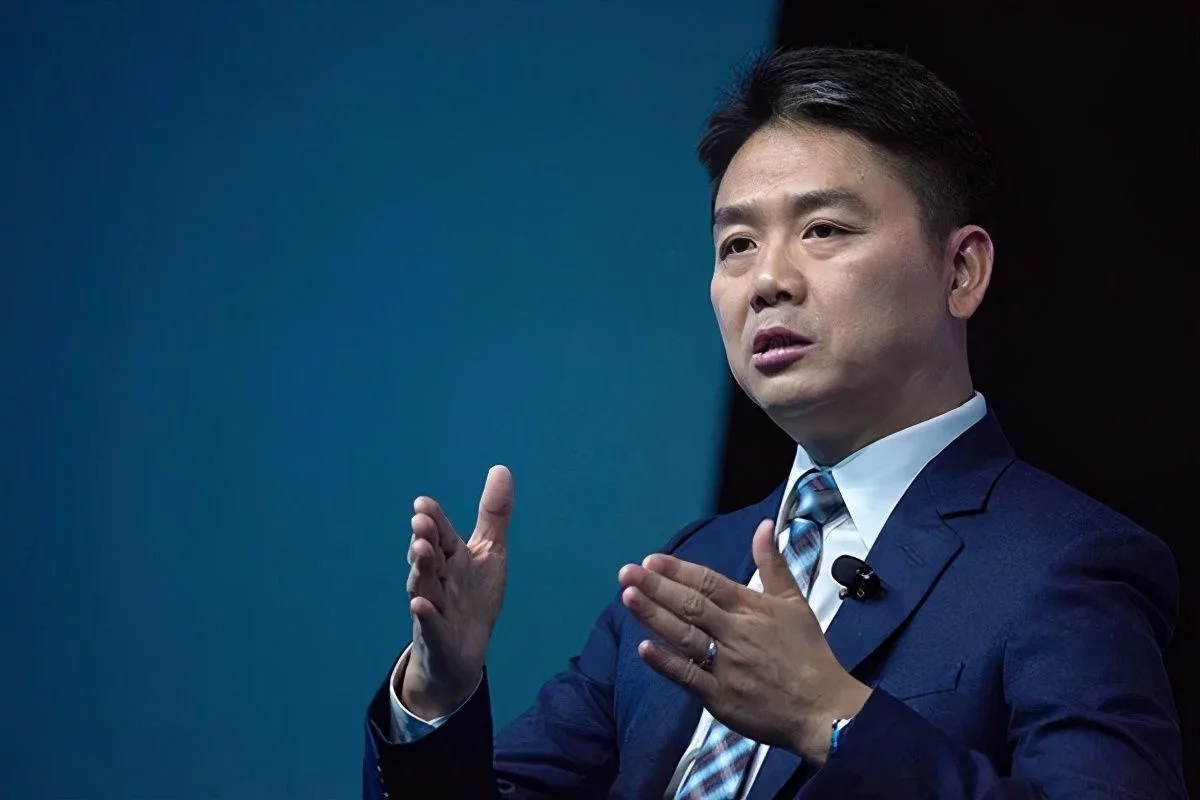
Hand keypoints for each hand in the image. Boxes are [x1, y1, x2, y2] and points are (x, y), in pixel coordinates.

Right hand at [399, 465, 512, 718]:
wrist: (461, 652)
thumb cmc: (472, 596)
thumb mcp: (489, 553)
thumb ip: (493, 514)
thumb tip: (500, 468)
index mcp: (451, 558)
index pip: (442, 535)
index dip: (434, 519)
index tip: (423, 503)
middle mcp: (438, 579)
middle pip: (430, 557)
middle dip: (425, 539)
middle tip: (420, 521)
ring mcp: (435, 608)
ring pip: (425, 586)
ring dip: (421, 570)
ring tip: (420, 550)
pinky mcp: (437, 637)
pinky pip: (430, 625)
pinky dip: (425, 616)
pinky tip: (419, 606)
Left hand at [617, 519, 870, 763]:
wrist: (824, 709)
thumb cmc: (808, 654)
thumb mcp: (795, 603)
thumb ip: (773, 564)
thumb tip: (765, 526)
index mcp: (752, 609)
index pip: (710, 583)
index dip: (679, 570)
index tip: (651, 560)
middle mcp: (736, 633)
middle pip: (691, 605)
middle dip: (657, 587)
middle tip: (627, 572)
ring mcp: (727, 666)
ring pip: (685, 636)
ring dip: (655, 616)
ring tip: (628, 597)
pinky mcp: (721, 697)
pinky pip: (690, 677)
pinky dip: (667, 662)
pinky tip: (643, 648)